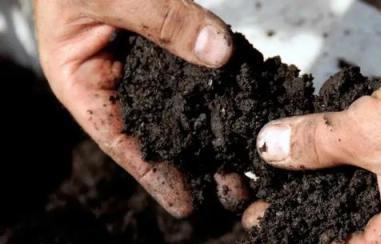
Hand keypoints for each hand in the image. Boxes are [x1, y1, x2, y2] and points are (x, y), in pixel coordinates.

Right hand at [35, 0, 234, 217]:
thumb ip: (162, 20)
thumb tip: (220, 53)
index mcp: (84, 81)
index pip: (120, 140)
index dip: (154, 175)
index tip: (186, 204)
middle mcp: (118, 79)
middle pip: (158, 131)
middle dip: (195, 161)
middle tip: (233, 189)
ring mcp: (147, 62)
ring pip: (182, 104)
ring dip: (213, 131)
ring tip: (246, 160)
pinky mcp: (171, 42)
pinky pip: (198, 67)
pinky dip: (221, 88)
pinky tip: (245, 106)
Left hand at [256, 2, 380, 242]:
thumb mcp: (371, 134)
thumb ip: (316, 144)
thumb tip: (273, 147)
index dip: (297, 230)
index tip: (266, 215)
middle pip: (349, 220)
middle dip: (309, 200)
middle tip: (275, 186)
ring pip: (365, 191)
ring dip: (329, 174)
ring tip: (294, 162)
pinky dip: (353, 154)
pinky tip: (331, 140)